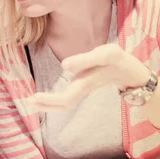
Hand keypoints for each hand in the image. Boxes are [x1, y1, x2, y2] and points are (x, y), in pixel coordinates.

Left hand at [32, 44, 149, 110]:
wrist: (130, 70)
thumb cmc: (116, 59)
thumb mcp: (106, 54)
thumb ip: (85, 60)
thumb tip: (64, 65)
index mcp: (88, 82)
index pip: (68, 96)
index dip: (52, 99)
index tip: (35, 96)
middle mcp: (84, 88)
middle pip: (65, 102)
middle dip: (47, 104)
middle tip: (29, 100)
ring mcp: (84, 89)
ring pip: (67, 102)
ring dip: (49, 104)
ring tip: (32, 100)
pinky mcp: (84, 87)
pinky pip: (68, 99)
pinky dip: (54, 100)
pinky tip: (44, 97)